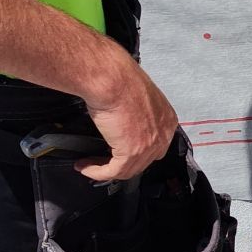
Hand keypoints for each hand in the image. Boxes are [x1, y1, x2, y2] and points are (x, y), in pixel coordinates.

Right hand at [75, 50, 177, 182]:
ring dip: (105, 169)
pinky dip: (98, 172)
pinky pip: (114, 171)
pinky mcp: (132, 152)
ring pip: (128, 169)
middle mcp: (162, 133)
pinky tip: (85, 167)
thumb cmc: (118, 80)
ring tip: (89, 165)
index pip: (155, 146)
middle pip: (143, 161)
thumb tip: (123, 126)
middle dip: (120, 164)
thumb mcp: (136, 99)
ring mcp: (149, 144)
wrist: (111, 79)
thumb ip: (136, 115)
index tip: (118, 153)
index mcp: (166, 118)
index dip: (136, 154)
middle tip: (101, 162)